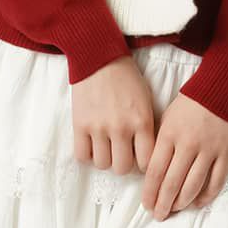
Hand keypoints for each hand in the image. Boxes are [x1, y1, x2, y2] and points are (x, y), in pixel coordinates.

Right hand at [71, 55, 157, 175]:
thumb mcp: (146, 102)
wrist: (100, 58)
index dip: (142, 164)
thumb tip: (147, 155)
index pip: (146, 162)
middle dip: (123, 163)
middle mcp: (121, 128)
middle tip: (121, 153)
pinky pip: (82, 156)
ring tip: (105, 147)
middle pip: (122, 168)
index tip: (139, 158)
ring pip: (102, 164)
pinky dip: (87, 154)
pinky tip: (91, 144)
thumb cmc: (127, 79)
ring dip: (104, 158)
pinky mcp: (80, 124)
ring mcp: (99, 127)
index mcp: (142, 122)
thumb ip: (147, 128)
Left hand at [140, 92, 227, 219]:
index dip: (150, 192)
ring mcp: (209, 150)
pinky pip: (216, 181)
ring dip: (182, 202)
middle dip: (163, 203)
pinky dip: (206, 196)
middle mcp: (188, 145)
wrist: (221, 87)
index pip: (155, 171)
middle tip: (158, 215)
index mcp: (169, 135)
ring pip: (193, 186)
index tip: (147, 204)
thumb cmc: (189, 103)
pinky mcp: (226, 153)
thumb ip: (159, 144)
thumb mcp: (166, 119)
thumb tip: (151, 173)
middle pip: (172, 183)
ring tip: (175, 210)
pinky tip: (198, 203)